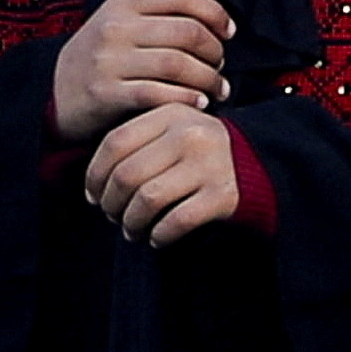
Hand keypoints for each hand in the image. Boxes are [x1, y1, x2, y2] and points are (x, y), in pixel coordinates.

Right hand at [50, 0, 231, 140]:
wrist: (55, 89)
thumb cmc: (101, 49)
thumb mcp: (121, 10)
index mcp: (124, 1)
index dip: (215, 13)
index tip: (228, 32)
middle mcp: (115, 27)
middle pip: (186, 32)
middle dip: (215, 51)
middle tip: (221, 65)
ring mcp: (108, 60)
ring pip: (176, 65)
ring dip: (207, 79)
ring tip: (217, 88)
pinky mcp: (105, 93)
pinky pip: (157, 94)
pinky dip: (185, 100)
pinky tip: (199, 104)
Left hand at [83, 102, 245, 248]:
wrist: (257, 165)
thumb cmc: (196, 155)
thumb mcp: (169, 134)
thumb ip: (135, 146)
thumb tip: (93, 189)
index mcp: (170, 113)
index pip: (114, 143)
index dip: (94, 176)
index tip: (93, 196)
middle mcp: (190, 134)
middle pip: (126, 175)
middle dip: (111, 204)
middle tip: (113, 216)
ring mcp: (210, 164)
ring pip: (147, 200)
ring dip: (132, 223)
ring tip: (132, 230)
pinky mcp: (223, 195)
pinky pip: (176, 221)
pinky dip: (159, 236)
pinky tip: (157, 238)